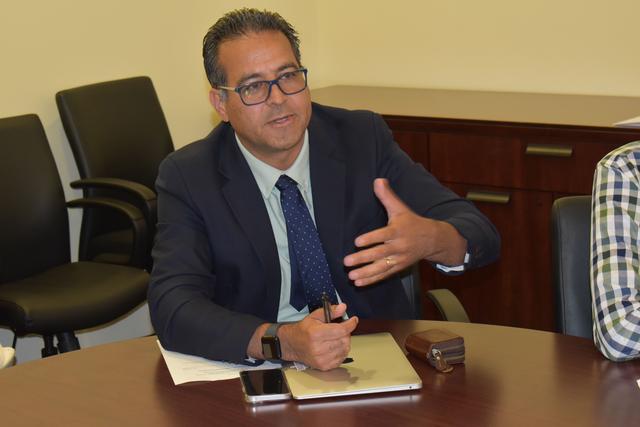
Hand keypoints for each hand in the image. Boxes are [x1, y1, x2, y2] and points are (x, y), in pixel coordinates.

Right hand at [279, 303, 357, 370]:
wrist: (292, 345)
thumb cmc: (304, 330)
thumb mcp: (315, 316)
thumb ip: (330, 311)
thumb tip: (343, 307)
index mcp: (316, 333)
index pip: (341, 330)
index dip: (350, 324)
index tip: (354, 320)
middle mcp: (318, 348)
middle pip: (344, 340)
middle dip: (346, 333)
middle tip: (341, 329)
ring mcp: (321, 359)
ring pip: (345, 349)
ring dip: (344, 342)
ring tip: (337, 338)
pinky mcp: (324, 366)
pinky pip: (341, 358)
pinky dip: (342, 351)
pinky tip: (335, 346)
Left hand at [343, 178, 466, 286]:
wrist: (433, 240)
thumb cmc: (412, 222)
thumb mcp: (400, 208)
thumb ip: (387, 196)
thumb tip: (378, 180)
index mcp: (397, 231)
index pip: (383, 235)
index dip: (371, 239)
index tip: (357, 241)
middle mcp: (398, 246)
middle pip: (379, 254)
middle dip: (362, 258)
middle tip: (347, 261)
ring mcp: (399, 259)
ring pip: (381, 267)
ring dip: (365, 273)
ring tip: (351, 276)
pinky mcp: (398, 267)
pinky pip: (384, 274)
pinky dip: (372, 280)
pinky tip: (359, 282)